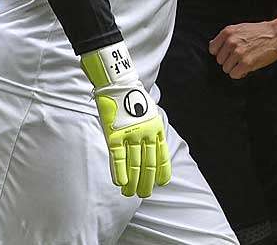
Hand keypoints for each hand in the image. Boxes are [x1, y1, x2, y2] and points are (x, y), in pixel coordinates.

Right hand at [81, 43, 170, 197]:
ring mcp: (130, 134)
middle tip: (144, 194)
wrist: (118, 83)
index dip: (162, 169)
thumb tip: (151, 146)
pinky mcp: (114, 134)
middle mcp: (146, 132)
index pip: (162, 153)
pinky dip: (120, 171)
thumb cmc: (132, 98)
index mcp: (156, 127)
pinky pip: (118, 156)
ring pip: (134, 163)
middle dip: (146, 180)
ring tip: (131, 193)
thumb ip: (150, 129)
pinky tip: (121, 183)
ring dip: (133, 180)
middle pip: (148, 162)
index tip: (161, 182)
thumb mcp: (149, 112)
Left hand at [209, 21, 276, 79]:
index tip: (230, 54)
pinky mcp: (246, 63)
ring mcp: (238, 52)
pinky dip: (240, 73)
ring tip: (246, 61)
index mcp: (227, 32)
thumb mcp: (240, 28)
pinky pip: (234, 74)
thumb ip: (227, 37)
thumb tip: (213, 47)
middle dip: (230, 61)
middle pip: (220, 60)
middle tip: (242, 57)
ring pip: (226, 69)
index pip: (213, 49)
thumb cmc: (261, 32)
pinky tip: (248, 67)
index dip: (222, 53)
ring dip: (236, 68)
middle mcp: (230, 42)